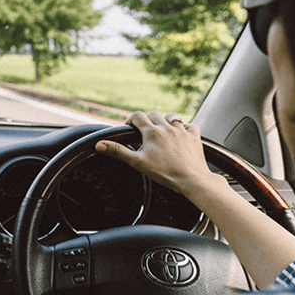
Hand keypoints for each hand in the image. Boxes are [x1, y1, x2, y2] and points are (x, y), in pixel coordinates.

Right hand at [95, 111, 222, 197]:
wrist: (192, 180)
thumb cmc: (165, 172)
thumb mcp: (137, 162)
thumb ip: (118, 151)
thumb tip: (99, 145)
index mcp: (152, 132)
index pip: (138, 116)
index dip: (131, 120)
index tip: (129, 128)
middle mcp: (167, 128)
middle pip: (154, 114)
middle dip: (147, 120)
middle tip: (144, 132)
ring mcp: (183, 131)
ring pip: (172, 117)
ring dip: (165, 120)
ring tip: (161, 131)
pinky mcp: (195, 138)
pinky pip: (190, 125)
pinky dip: (185, 127)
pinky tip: (181, 133)